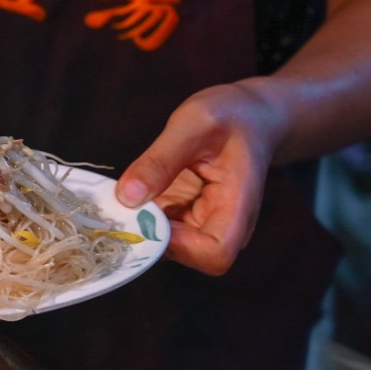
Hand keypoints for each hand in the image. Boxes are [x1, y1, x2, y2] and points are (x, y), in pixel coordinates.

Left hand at [115, 81, 285, 275]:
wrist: (248, 114)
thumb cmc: (230, 115)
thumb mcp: (192, 124)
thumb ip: (160, 161)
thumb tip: (126, 198)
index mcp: (237, 206)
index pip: (214, 254)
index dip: (177, 245)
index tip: (148, 213)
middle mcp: (224, 223)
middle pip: (187, 254)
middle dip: (150, 234)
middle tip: (122, 201)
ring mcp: (204, 222)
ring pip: (166, 244)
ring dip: (140, 225)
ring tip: (127, 191)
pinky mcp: (185, 216)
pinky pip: (158, 227)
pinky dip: (139, 215)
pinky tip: (131, 190)